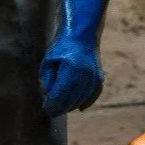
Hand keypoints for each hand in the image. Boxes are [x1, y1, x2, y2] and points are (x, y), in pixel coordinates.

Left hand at [39, 0, 113, 116]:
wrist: (82, 34)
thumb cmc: (61, 46)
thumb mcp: (49, 60)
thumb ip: (48, 80)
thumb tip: (49, 96)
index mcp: (70, 69)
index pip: (59, 95)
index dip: (51, 104)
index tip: (45, 109)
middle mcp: (84, 75)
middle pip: (71, 100)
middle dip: (60, 107)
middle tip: (51, 111)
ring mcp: (94, 76)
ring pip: (81, 99)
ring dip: (71, 105)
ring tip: (61, 107)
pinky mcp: (99, 77)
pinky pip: (93, 95)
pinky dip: (86, 102)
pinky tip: (79, 107)